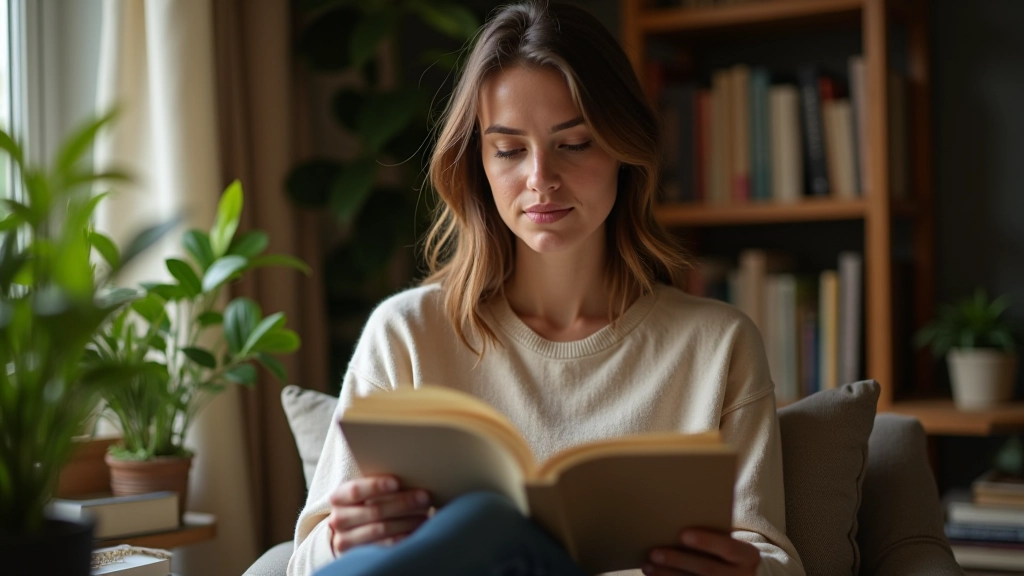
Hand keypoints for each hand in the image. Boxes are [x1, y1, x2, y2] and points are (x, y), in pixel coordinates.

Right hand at [327, 475, 431, 554]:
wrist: (351, 533)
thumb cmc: (365, 504)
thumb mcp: (365, 492)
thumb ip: (379, 484)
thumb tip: (411, 473)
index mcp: (339, 497)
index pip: (355, 490)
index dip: (376, 486)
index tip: (397, 483)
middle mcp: (338, 519)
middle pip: (374, 510)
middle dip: (402, 503)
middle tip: (424, 497)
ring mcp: (346, 540)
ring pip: (380, 529)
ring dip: (406, 521)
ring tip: (424, 514)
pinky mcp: (357, 555)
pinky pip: (384, 547)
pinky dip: (403, 538)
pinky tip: (415, 531)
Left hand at [643, 529, 759, 575]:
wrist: (743, 575)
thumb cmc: (726, 550)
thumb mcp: (728, 540)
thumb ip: (713, 530)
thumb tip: (680, 506)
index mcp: (748, 556)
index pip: (729, 547)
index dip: (706, 541)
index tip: (682, 534)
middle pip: (708, 569)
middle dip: (679, 561)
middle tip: (654, 553)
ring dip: (668, 575)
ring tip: (648, 566)